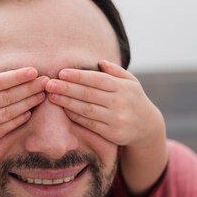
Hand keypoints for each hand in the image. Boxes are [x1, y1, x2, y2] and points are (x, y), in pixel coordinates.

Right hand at [0, 65, 47, 155]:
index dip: (16, 77)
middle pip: (6, 97)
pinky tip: (29, 112)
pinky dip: (18, 120)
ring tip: (42, 95)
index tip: (34, 71)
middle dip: (29, 88)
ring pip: (8, 113)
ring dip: (28, 103)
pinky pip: (4, 129)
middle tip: (46, 81)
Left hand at [45, 60, 162, 145]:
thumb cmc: (134, 99)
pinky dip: (76, 116)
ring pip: (87, 110)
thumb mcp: (131, 82)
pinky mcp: (112, 134)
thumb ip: (116, 71)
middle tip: (49, 83)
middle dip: (67, 88)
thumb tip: (100, 62)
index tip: (61, 72)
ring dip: (67, 102)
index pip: (98, 80)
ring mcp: (116, 119)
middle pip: (89, 94)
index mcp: (124, 87)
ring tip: (52, 96)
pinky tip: (64, 109)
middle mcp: (120, 103)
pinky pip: (90, 124)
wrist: (148, 127)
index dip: (79, 76)